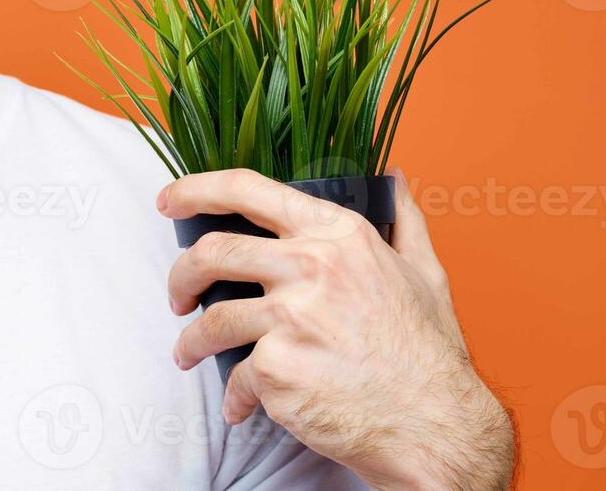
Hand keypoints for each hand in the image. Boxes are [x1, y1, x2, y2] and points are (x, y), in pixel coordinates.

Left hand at [160, 168, 516, 489]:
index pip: (248, 189)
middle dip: (181, 274)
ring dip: (190, 341)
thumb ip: (402, 220)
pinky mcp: (277, 367)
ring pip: (211, 320)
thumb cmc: (429, 354)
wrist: (437, 428)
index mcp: (338, 235)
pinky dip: (233, 396)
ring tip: (190, 354)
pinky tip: (241, 406)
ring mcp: (290, 317)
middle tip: (177, 294)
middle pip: (211, 252)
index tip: (168, 199)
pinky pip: (235, 377)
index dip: (196, 189)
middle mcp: (310, 267)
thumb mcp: (425, 273)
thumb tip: (391, 177)